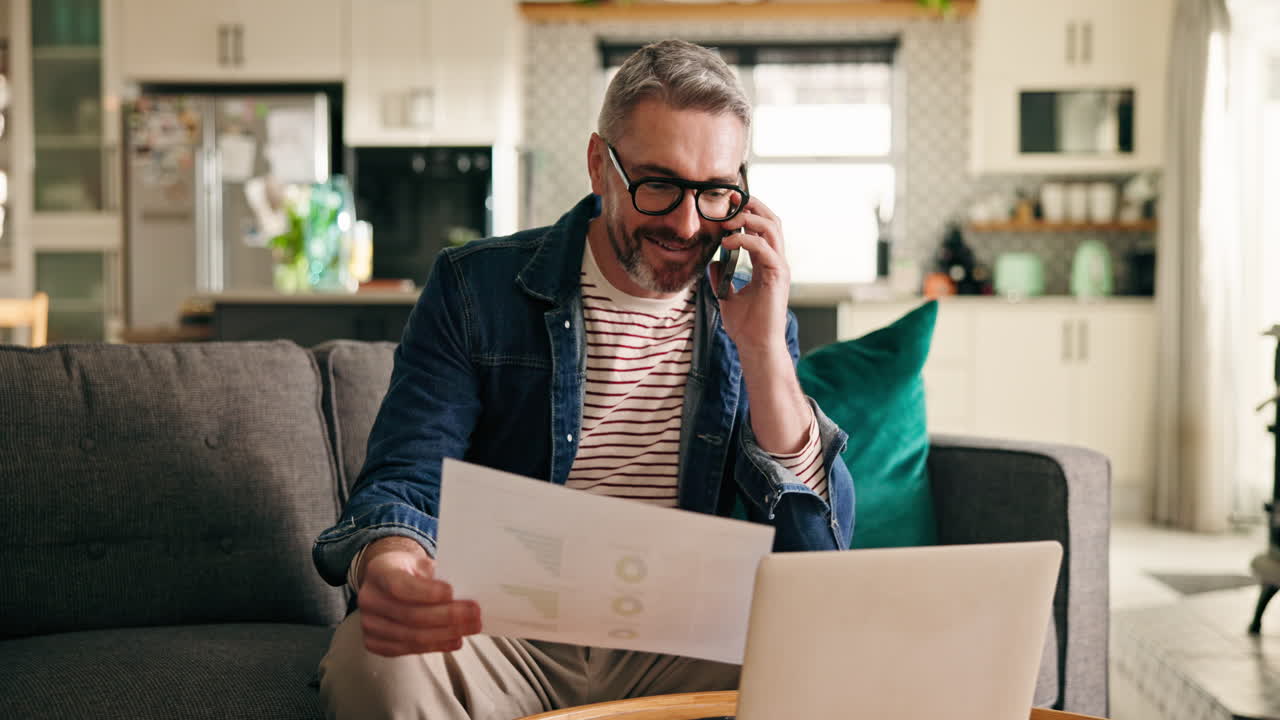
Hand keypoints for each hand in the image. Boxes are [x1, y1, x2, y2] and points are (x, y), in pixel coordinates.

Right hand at [355, 536, 481, 656]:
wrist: (385, 581)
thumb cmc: (408, 569)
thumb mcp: (419, 561)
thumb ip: (436, 574)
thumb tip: (466, 589)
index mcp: (379, 572)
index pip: (400, 586)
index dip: (427, 592)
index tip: (452, 592)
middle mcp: (369, 599)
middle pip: (411, 615)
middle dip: (448, 617)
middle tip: (474, 614)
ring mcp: (369, 624)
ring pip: (413, 636)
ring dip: (447, 634)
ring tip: (471, 627)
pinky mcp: (374, 643)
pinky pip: (408, 649)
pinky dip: (435, 646)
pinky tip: (454, 640)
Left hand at [712, 197, 813, 454]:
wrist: (755, 346)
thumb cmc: (746, 325)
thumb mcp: (727, 296)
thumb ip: (722, 277)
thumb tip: (712, 262)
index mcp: (767, 264)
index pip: (762, 228)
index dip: (748, 211)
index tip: (728, 202)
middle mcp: (776, 262)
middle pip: (772, 220)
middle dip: (752, 206)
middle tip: (730, 198)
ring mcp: (779, 267)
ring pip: (772, 229)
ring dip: (749, 218)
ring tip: (727, 219)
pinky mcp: (778, 276)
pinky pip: (764, 248)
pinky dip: (746, 240)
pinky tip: (727, 242)